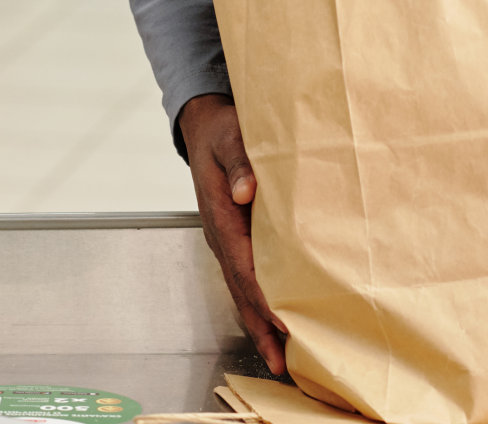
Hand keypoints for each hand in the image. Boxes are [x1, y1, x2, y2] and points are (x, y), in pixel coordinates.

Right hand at [179, 92, 287, 374]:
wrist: (204, 125)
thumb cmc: (222, 129)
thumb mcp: (230, 135)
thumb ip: (238, 161)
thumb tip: (244, 191)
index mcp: (220, 214)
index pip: (243, 263)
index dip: (262, 294)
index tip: (283, 319)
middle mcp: (220, 234)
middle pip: (241, 289)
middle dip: (261, 325)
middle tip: (282, 362)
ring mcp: (225, 239)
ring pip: (243, 289)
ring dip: (261, 322)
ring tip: (281, 358)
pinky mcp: (234, 236)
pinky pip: (246, 276)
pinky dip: (259, 302)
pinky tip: (275, 319)